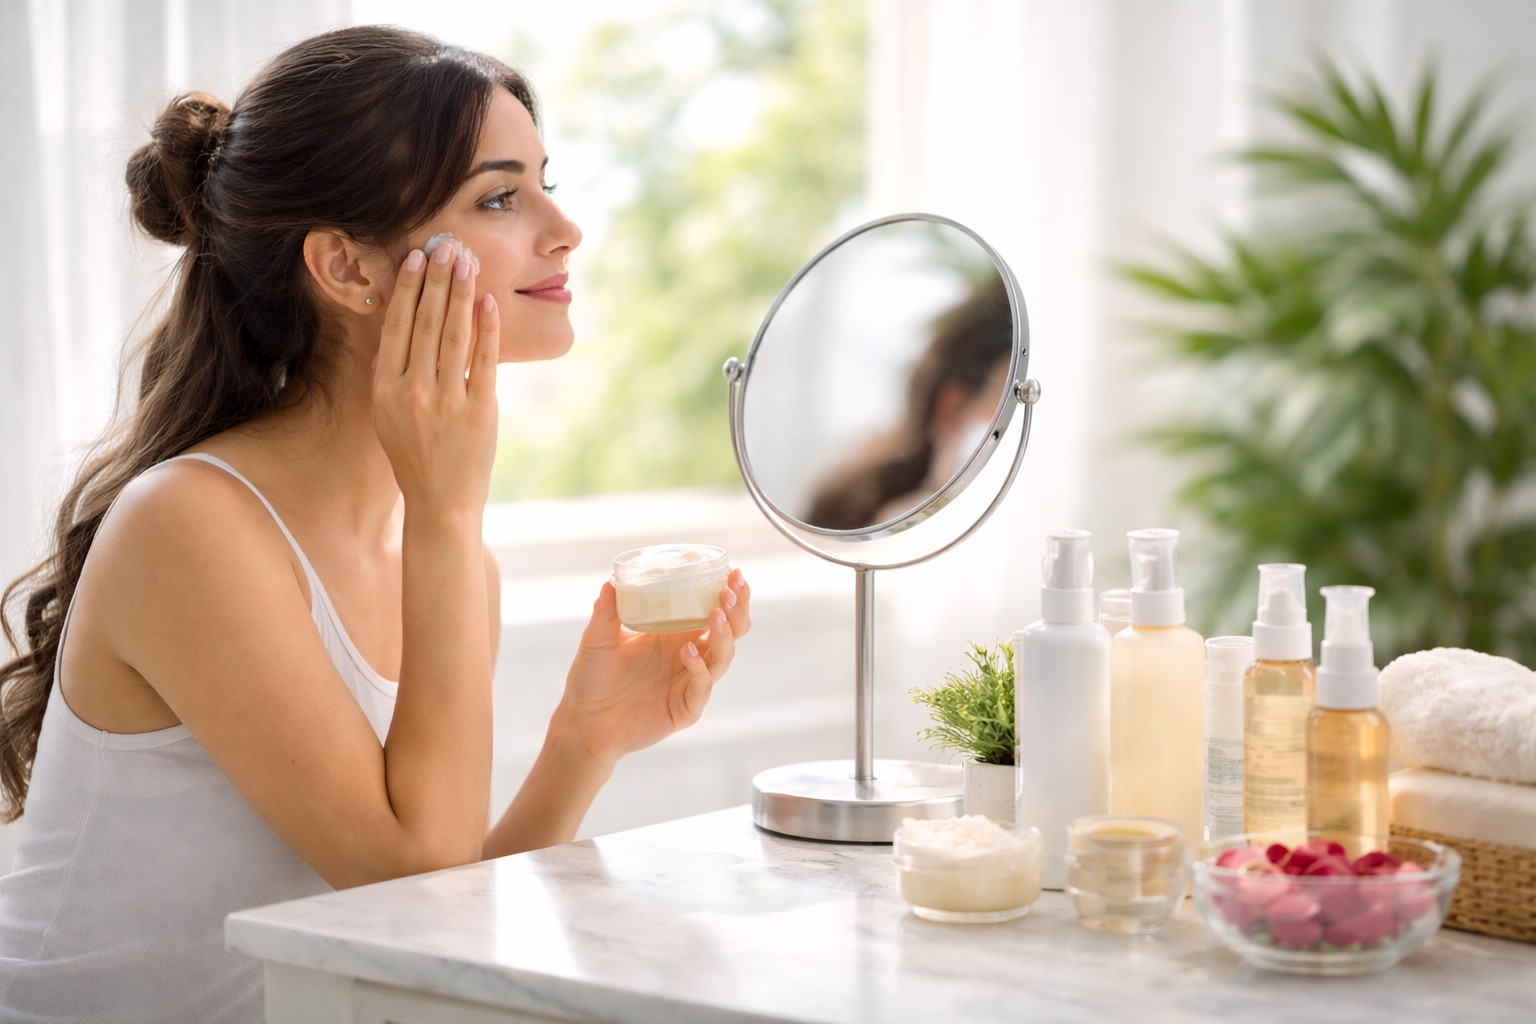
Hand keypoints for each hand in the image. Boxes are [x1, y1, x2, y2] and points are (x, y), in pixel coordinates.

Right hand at [372, 244, 499, 514]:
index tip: (415, 258)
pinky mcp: (479, 410)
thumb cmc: (415, 455)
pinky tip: (488, 302)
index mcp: (385, 390)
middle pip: (426, 322)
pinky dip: (487, 328)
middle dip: (438, 280)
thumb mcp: (389, 414)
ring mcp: (447, 400)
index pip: (397, 326)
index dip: (406, 289)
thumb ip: (394, 373)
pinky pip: (484, 360)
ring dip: (462, 294)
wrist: (441, 501)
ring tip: (467, 264)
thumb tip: (402, 323)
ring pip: (454, 334)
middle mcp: (413, 391)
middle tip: (447, 247)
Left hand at [556, 569, 752, 765]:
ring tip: (716, 615)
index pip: (712, 609)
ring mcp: (689, 683)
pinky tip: (688, 653)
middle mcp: (689, 656)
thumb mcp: (597, 639)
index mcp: (675, 634)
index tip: (731, 572)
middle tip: (730, 590)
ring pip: (722, 657)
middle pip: (729, 631)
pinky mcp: (685, 709)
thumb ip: (605, 612)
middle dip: (737, 610)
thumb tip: (610, 581)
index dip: (727, 592)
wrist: (582, 722)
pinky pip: (701, 688)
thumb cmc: (591, 679)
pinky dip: (699, 670)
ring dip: (723, 635)